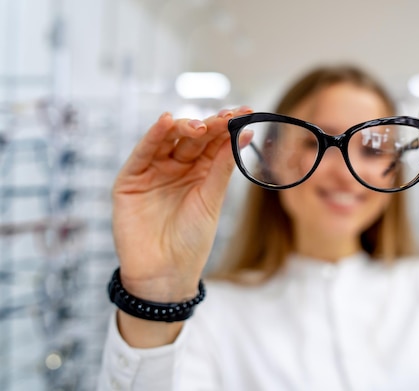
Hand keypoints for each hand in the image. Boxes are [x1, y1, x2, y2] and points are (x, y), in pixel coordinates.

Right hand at [112, 107, 252, 301]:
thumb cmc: (192, 240)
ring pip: (168, 140)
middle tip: (227, 118)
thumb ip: (222, 166)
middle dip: (209, 125)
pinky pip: (143, 153)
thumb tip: (244, 134)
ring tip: (201, 125)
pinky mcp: (130, 179)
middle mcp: (176, 167)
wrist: (165, 273)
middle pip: (192, 138)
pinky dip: (153, 136)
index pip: (213, 143)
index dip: (227, 128)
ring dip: (183, 127)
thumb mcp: (211, 200)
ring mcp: (153, 171)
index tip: (246, 112)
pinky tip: (167, 122)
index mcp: (199, 172)